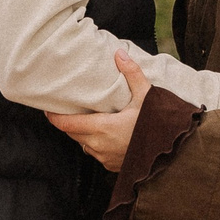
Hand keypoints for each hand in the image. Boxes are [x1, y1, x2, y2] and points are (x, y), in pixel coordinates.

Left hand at [48, 50, 150, 171]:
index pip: (67, 124)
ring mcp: (105, 158)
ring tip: (87, 118)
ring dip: (82, 133)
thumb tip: (119, 54)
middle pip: (73, 133)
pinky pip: (95, 153)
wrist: (172, 155)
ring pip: (83, 144)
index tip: (47, 108)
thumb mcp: (147, 97)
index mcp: (102, 128)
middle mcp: (99, 145)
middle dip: (68, 122)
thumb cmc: (159, 126)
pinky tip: (104, 133)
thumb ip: (132, 74)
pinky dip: (95, 143)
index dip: (54, 117)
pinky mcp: (112, 166)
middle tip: (67, 108)